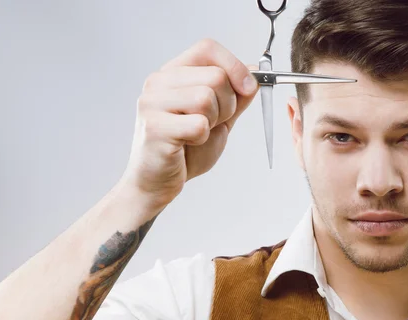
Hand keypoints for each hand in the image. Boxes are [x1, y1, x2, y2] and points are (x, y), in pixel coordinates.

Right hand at [118, 38, 258, 209]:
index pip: (207, 48)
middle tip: (213, 123)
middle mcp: (158, 82)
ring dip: (214, 122)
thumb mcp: (219, 119)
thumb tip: (255, 69)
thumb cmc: (185, 151)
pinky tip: (187, 145)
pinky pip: (199, 125)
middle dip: (228, 104)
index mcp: (173, 73)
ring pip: (207, 98)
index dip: (234, 65)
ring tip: (199, 134)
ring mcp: (152, 103)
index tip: (248, 88)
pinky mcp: (154, 127)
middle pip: (215, 76)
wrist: (158, 183)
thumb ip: (236, 96)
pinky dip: (202, 139)